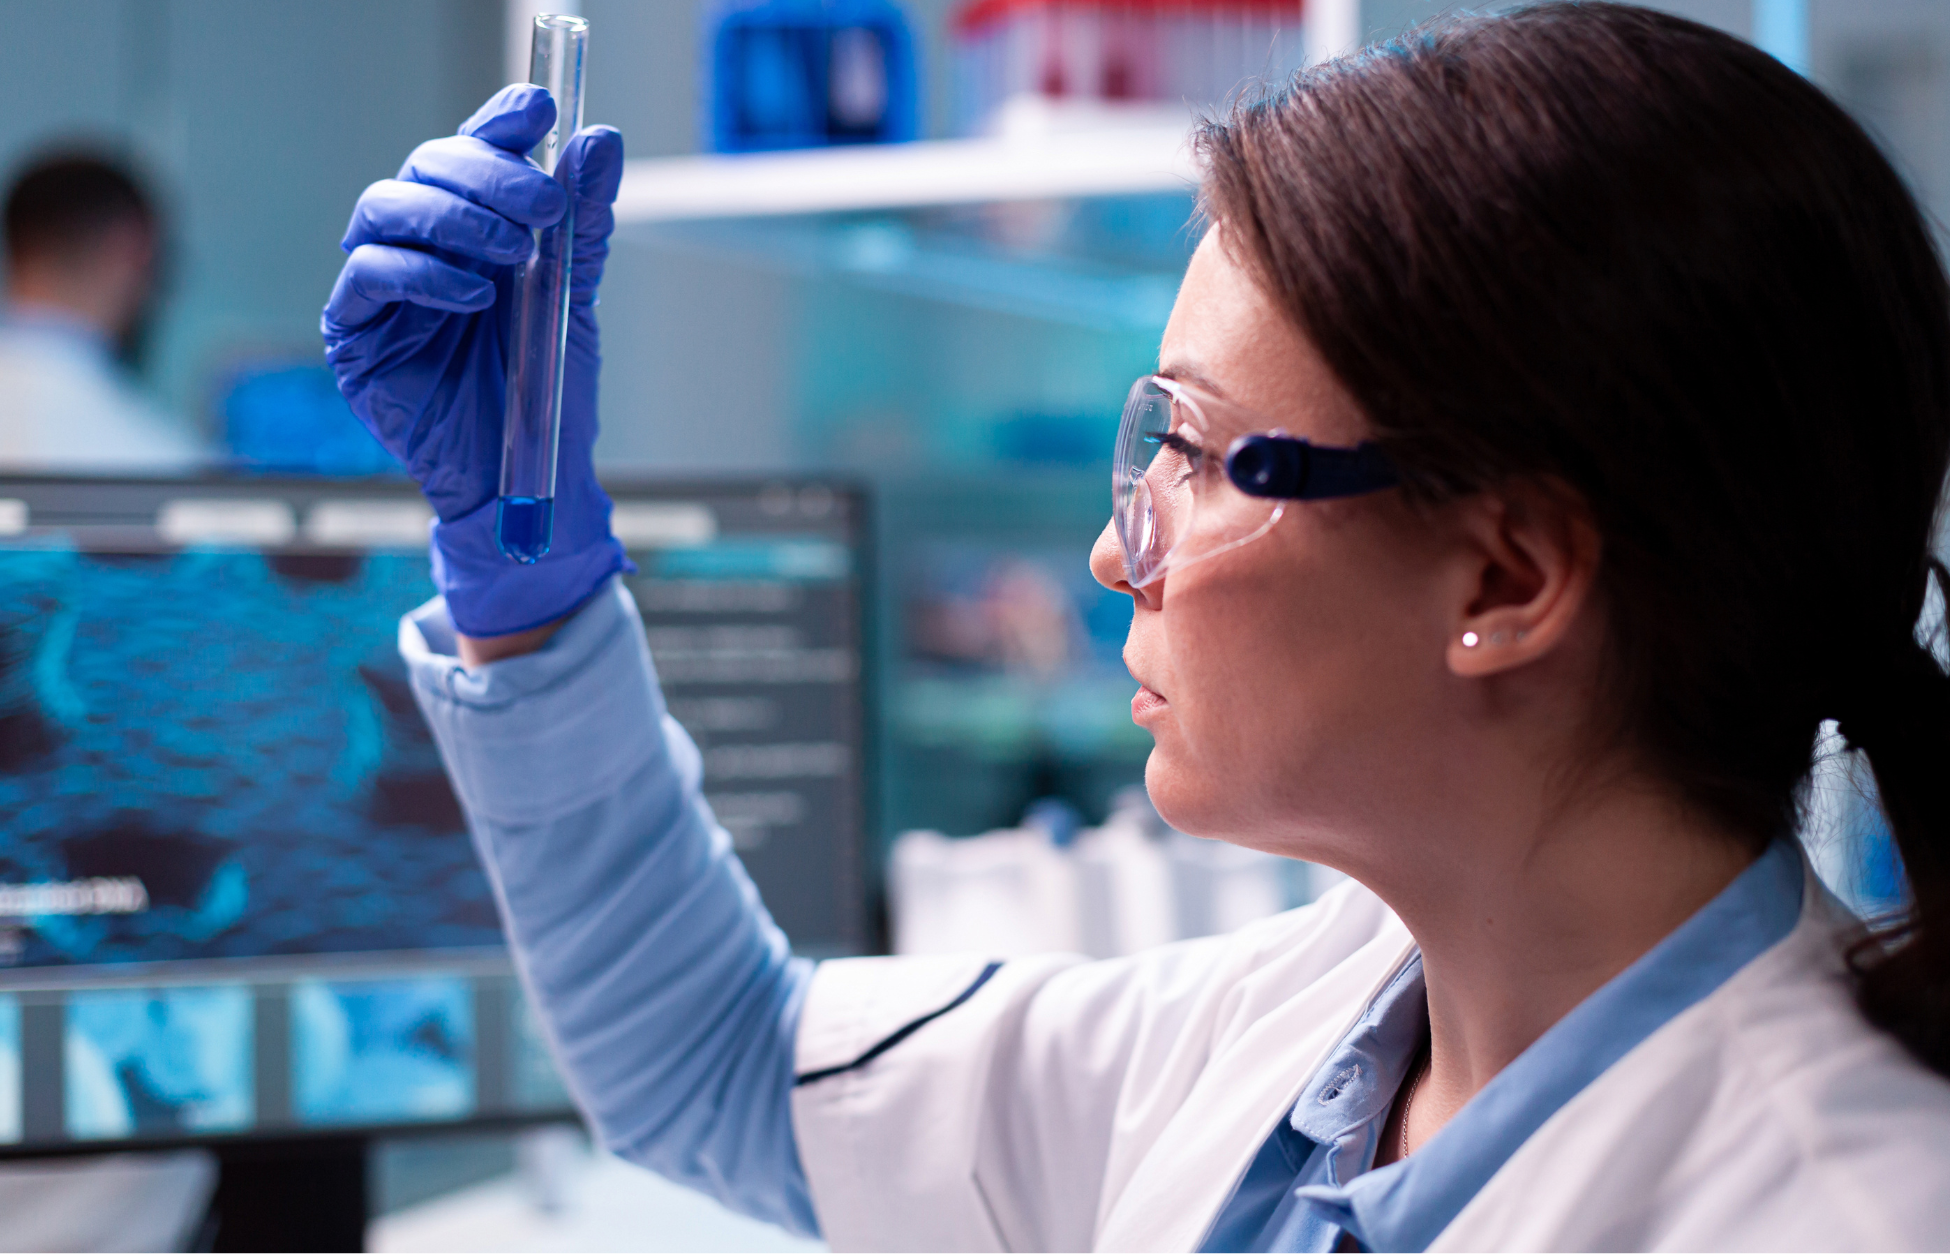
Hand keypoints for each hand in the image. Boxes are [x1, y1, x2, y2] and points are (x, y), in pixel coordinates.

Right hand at [323, 84, 629, 637]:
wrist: (526, 480)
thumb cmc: (545, 393)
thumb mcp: (574, 300)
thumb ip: (581, 224)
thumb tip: (599, 140)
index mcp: (471, 229)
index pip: (471, 152)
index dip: (498, 123)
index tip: (539, 107)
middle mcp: (419, 246)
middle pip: (426, 167)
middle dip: (487, 173)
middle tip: (545, 204)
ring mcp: (379, 287)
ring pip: (386, 208)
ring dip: (455, 218)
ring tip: (514, 255)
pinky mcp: (353, 334)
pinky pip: (367, 276)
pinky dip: (423, 274)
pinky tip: (475, 296)